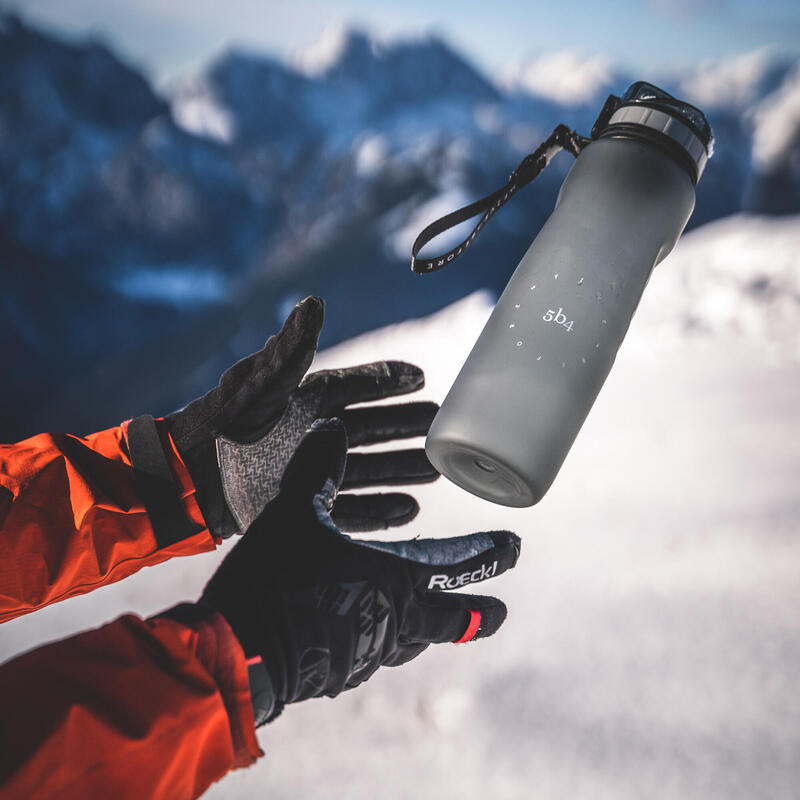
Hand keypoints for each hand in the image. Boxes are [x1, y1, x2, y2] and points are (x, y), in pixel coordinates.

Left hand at [159, 296, 438, 536]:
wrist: (191, 477)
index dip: (389, 381)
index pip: (358, 386)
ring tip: (436, 471)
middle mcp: (316, 433)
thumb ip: (292, 348)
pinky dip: (381, 509)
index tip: (421, 378)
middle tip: (440, 425)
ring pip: (370, 468)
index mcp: (309, 399)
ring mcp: (314, 470)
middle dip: (407, 426)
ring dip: (403, 469)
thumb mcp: (261, 382)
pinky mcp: (308, 504)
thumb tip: (314, 302)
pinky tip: (410, 509)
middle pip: (374, 428)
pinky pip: (354, 508)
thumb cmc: (225, 422)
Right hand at [201, 419, 520, 723]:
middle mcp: (392, 619)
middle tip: (502, 609)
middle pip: (453, 619)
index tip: (513, 546)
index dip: (487, 554)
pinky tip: (373, 635)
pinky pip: (376, 653)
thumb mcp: (294, 511)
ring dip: (434, 626)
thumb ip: (317, 469)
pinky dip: (387, 639)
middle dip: (480, 611)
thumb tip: (330, 426)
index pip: (457, 564)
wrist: (239, 652)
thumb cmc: (275, 577)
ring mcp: (369, 652)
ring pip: (415, 639)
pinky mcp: (342, 672)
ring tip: (440, 618)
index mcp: (393, 577)